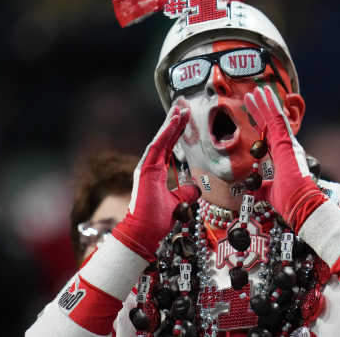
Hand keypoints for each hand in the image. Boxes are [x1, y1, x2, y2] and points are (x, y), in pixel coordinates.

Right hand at [112, 105, 199, 260]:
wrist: (144, 233)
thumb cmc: (157, 221)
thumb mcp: (178, 203)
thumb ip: (186, 192)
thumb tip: (195, 186)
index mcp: (156, 172)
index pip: (168, 147)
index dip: (176, 132)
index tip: (184, 118)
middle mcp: (150, 166)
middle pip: (164, 139)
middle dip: (174, 122)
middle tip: (182, 105)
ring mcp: (146, 167)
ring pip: (161, 139)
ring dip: (170, 124)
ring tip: (179, 108)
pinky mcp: (146, 169)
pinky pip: (158, 147)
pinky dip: (166, 133)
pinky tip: (173, 121)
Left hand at [244, 86, 326, 232]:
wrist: (301, 204)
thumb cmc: (289, 201)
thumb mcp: (268, 192)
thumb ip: (261, 187)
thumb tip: (252, 187)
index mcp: (283, 156)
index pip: (269, 135)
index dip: (260, 123)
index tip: (252, 113)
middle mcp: (287, 146)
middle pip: (270, 123)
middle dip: (260, 109)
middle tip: (251, 96)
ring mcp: (287, 143)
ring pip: (274, 117)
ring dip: (264, 103)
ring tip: (255, 91)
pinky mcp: (287, 142)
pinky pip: (277, 119)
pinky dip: (271, 105)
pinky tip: (265, 94)